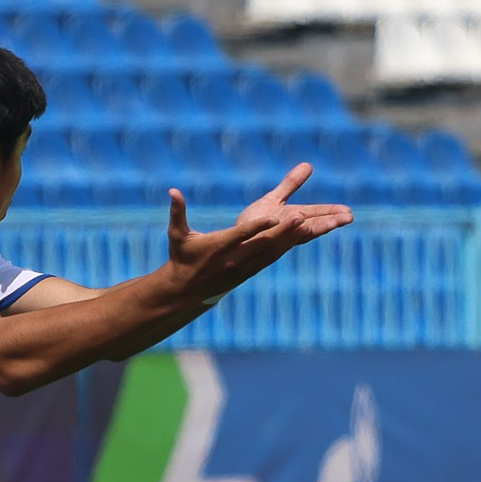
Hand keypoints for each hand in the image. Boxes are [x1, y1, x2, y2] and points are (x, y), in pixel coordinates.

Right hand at [165, 166, 353, 302]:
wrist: (185, 290)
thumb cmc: (181, 257)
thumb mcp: (176, 235)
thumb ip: (177, 212)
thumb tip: (172, 191)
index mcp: (218, 247)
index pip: (242, 235)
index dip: (259, 226)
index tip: (274, 216)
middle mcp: (234, 258)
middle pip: (263, 244)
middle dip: (283, 231)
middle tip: (302, 217)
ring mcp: (244, 267)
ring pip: (271, 252)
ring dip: (289, 239)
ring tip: (307, 224)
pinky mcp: (249, 271)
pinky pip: (271, 258)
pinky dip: (285, 247)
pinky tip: (299, 237)